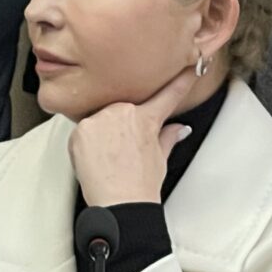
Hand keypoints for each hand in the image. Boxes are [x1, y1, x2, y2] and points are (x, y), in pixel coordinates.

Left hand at [69, 69, 196, 206]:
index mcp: (146, 118)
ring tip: (109, 158)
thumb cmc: (140, 186)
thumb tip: (179, 128)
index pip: (168, 95)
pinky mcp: (80, 130)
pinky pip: (84, 130)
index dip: (181, 80)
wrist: (119, 204)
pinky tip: (96, 159)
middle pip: (123, 109)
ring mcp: (99, 119)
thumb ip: (167, 137)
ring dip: (104, 132)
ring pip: (101, 118)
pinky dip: (87, 142)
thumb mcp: (160, 159)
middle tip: (123, 152)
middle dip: (122, 125)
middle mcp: (122, 112)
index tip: (191, 67)